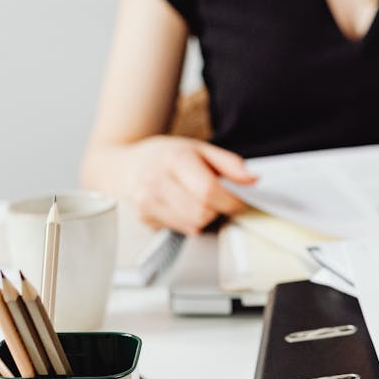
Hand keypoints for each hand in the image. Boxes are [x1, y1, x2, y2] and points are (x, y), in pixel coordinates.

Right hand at [123, 137, 256, 233]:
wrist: (126, 166)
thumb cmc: (165, 156)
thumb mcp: (199, 148)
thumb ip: (229, 164)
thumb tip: (252, 179)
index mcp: (174, 158)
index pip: (209, 190)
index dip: (230, 200)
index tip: (238, 201)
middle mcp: (157, 180)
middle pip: (202, 212)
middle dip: (217, 209)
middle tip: (216, 200)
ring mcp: (147, 201)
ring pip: (193, 225)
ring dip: (204, 217)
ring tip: (197, 201)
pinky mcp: (144, 218)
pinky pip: (181, 229)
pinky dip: (189, 222)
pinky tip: (181, 206)